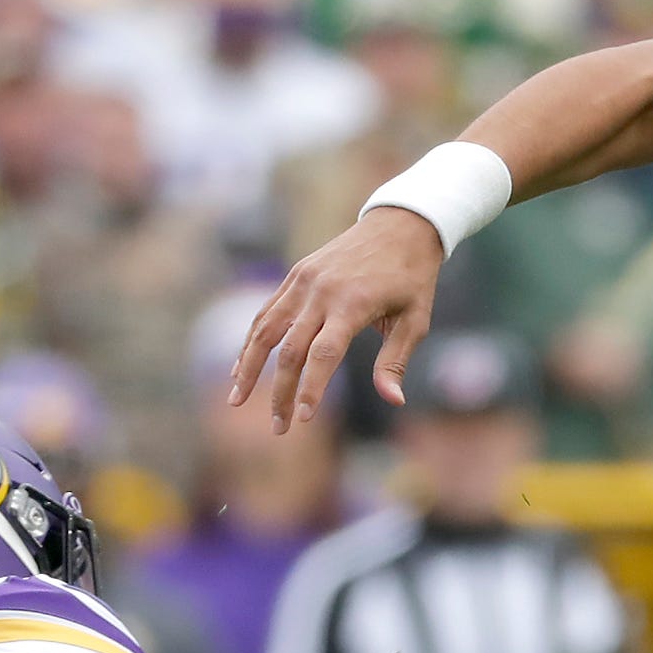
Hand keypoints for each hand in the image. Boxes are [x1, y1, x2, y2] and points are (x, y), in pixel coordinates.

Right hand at [229, 206, 445, 429]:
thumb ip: (396, 360)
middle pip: (291, 350)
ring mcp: (304, 281)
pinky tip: (241, 366)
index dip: (311, 389)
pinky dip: (251, 341)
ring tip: (237, 399)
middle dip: (281, 392)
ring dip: (248, 367)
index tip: (304, 420)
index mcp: (353, 304)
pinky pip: (267, 312)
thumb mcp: (415, 320)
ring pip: (265, 329)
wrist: (400, 223)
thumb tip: (394, 400)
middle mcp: (322, 292)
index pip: (324, 355)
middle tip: (279, 428)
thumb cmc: (412, 277)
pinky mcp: (296, 275)